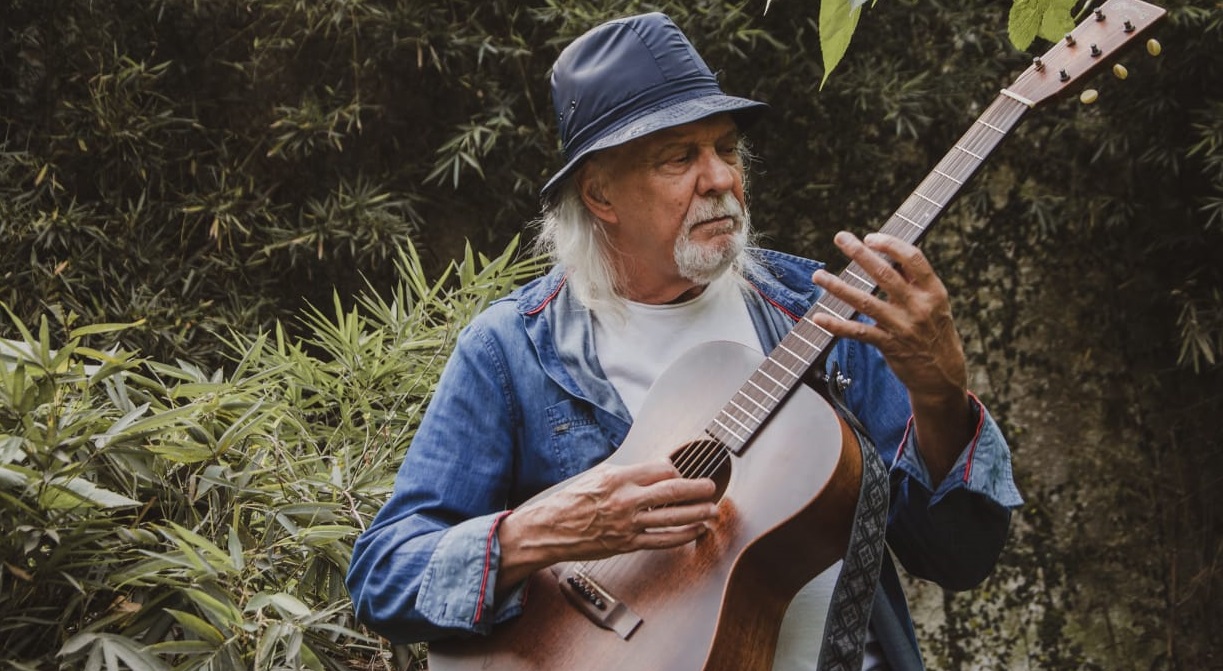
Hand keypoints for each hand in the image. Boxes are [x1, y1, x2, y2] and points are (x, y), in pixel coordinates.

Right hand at [496, 459, 716, 588]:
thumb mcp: (598, 475)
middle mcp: (626, 500)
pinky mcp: (628, 543)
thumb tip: (657, 469)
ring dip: (697, 513)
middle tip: (711, 487)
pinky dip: (683, 536)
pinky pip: (662, 540)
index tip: (682, 471)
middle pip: (673, 491)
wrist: (551, 529)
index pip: (660, 469)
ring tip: (711, 510)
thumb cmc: (572, 501)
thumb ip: (629, 472)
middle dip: (697, 489)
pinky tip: (695, 531)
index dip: (676, 469)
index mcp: (618, 478)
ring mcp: (628, 524)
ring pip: (672, 518)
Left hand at [810, 232, 971, 481]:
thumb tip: (887, 255)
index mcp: (933, 291)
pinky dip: (837, 325)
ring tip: (818, 275)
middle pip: (885, 274)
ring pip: (865, 301)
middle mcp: (918, 306)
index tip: (870, 237)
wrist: (943, 375)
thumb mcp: (935, 304)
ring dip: (838, 287)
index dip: (890, 244)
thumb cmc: (935, 332)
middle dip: (859, 253)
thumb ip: (913, 281)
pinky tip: (818, 317)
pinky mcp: (889, 345)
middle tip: (840, 237)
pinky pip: (858, 332)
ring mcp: (902, 326)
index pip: (913, 258)